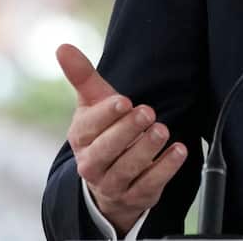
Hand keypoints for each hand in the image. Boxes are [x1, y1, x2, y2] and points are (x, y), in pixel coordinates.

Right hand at [57, 44, 188, 235]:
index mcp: (81, 138)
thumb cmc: (104, 131)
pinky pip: (148, 185)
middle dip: (126, 131)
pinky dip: (164, 169)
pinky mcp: (135, 196)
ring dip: (146, 149)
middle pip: (105, 151)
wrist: (110, 178)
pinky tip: (179, 151)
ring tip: (162, 130)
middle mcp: (91, 164)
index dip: (106, 115)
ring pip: (126, 169)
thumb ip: (82, 76)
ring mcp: (112, 184)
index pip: (88, 127)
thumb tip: (63, 46)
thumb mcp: (94, 103)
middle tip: (147, 112)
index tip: (124, 101)